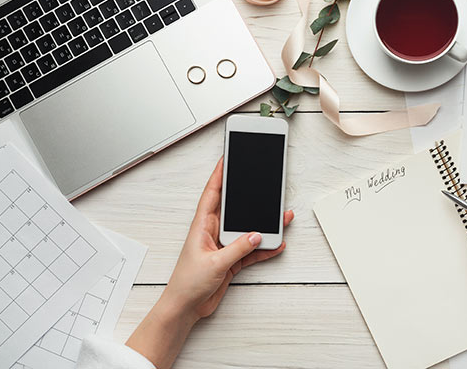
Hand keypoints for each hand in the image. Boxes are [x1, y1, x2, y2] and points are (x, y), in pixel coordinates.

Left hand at [161, 157, 293, 321]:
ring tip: (281, 218)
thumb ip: (238, 248)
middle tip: (264, 185)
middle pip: (234, 209)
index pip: (212, 194)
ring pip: (247, 229)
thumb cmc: (187, 284)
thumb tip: (256, 234)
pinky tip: (276, 244)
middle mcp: (213, 232)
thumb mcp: (214, 263)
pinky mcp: (231, 260)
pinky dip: (264, 248)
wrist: (186, 308)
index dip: (219, 175)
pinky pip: (251, 249)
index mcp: (202, 226)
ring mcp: (223, 246)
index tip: (227, 159)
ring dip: (263, 225)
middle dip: (249, 198)